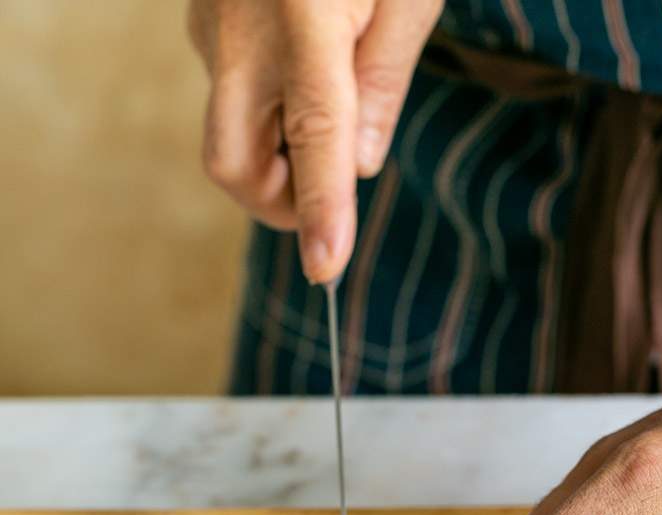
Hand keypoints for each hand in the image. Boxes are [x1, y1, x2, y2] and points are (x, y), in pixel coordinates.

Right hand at [188, 0, 442, 282]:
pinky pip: (229, 94)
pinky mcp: (200, 18)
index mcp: (303, 14)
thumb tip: (362, 163)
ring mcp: (209, 24)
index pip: (314, 135)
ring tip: (331, 97)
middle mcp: (239, 28)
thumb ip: (386, 75)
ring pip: (229, 134)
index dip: (320, 208)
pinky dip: (267, 111)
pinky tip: (304, 69)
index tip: (325, 267)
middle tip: (328, 191)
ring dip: (276, 153)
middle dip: (278, 203)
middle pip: (235, 162)